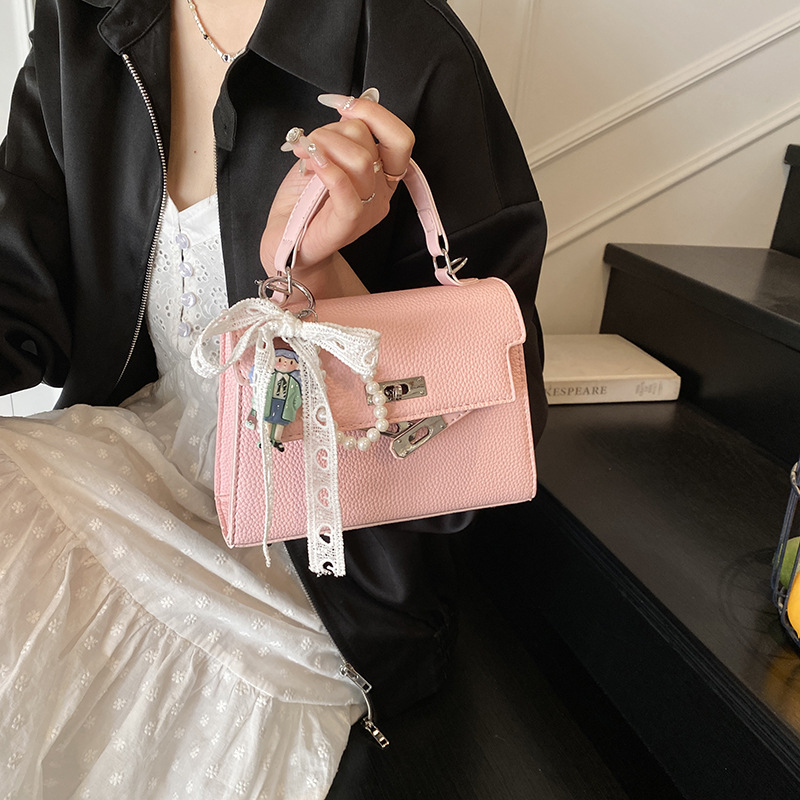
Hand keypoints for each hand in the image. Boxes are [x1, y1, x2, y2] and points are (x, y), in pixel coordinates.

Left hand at [260, 90, 413, 290]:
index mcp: (383, 176)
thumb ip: (342, 136)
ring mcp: (367, 212)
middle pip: (371, 143)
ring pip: (361, 162)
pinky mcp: (346, 226)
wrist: (285, 243)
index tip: (342, 104)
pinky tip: (310, 162)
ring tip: (303, 153)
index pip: (400, 137)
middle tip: (309, 141)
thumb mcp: (326, 156)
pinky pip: (347, 191)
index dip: (373, 112)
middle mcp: (381, 194)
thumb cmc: (304, 202)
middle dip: (334, 130)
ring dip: (324, 144)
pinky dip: (328, 168)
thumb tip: (349, 106)